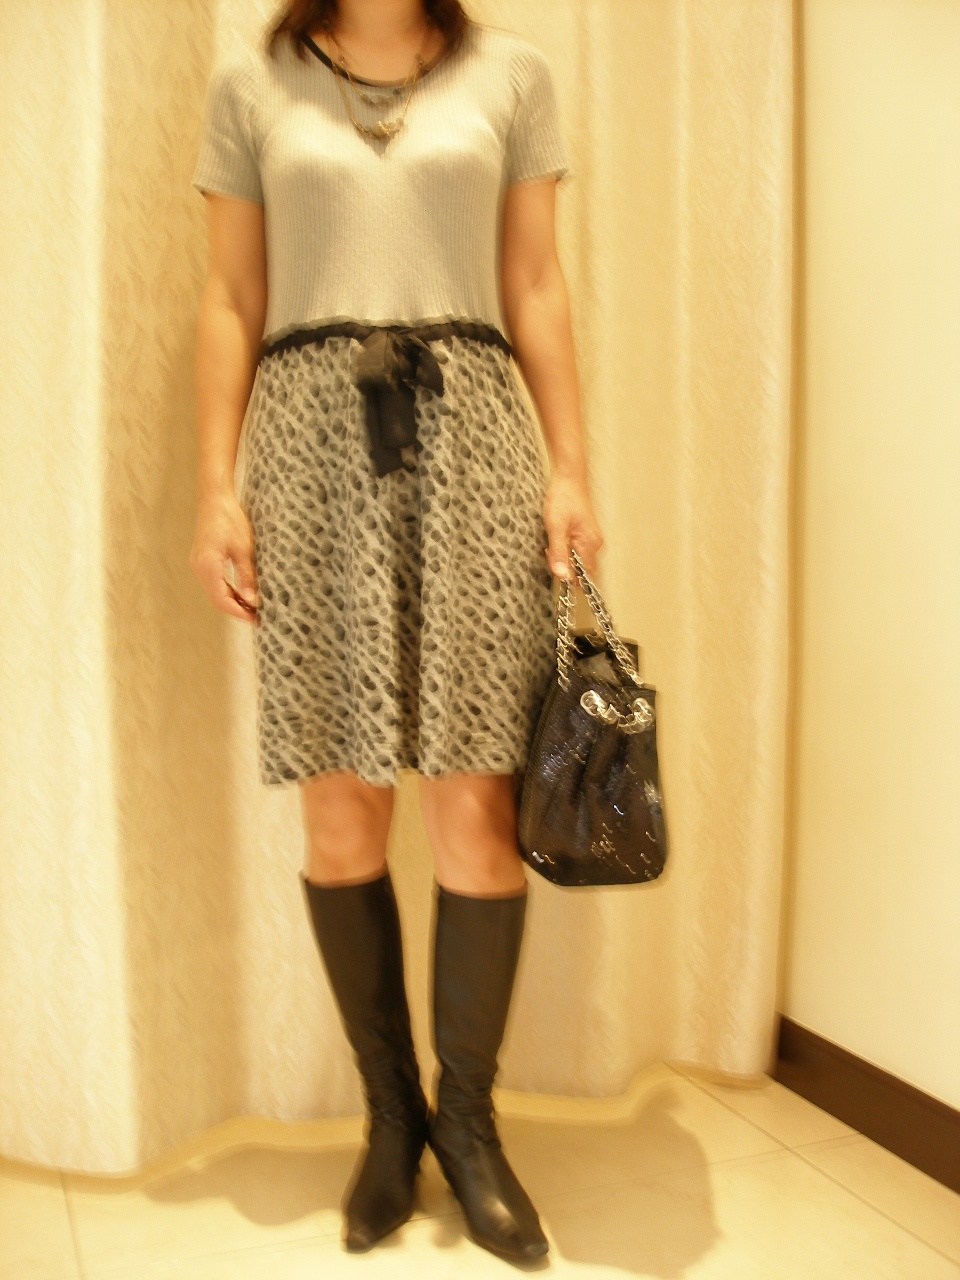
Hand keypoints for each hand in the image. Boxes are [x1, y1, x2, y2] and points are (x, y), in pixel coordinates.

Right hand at [188, 491, 260, 624]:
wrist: (215, 499)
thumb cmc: (231, 519)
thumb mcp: (244, 549)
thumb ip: (247, 576)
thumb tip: (252, 601)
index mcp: (208, 566)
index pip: (222, 600)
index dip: (239, 612)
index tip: (256, 619)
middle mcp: (199, 567)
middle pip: (217, 599)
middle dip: (237, 610)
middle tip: (258, 617)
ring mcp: (199, 564)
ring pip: (215, 592)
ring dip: (233, 601)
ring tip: (253, 608)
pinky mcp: (202, 560)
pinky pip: (214, 582)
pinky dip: (228, 591)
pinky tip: (242, 594)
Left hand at [542, 471, 603, 579]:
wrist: (569, 477)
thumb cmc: (563, 497)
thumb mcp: (555, 526)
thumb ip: (559, 552)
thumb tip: (562, 575)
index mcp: (590, 544)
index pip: (583, 575)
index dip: (566, 574)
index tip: (554, 562)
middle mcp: (595, 544)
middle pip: (581, 570)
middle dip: (564, 566)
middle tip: (551, 550)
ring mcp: (592, 539)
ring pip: (579, 561)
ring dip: (564, 557)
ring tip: (553, 542)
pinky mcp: (587, 534)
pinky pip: (578, 551)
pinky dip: (566, 549)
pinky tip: (559, 538)